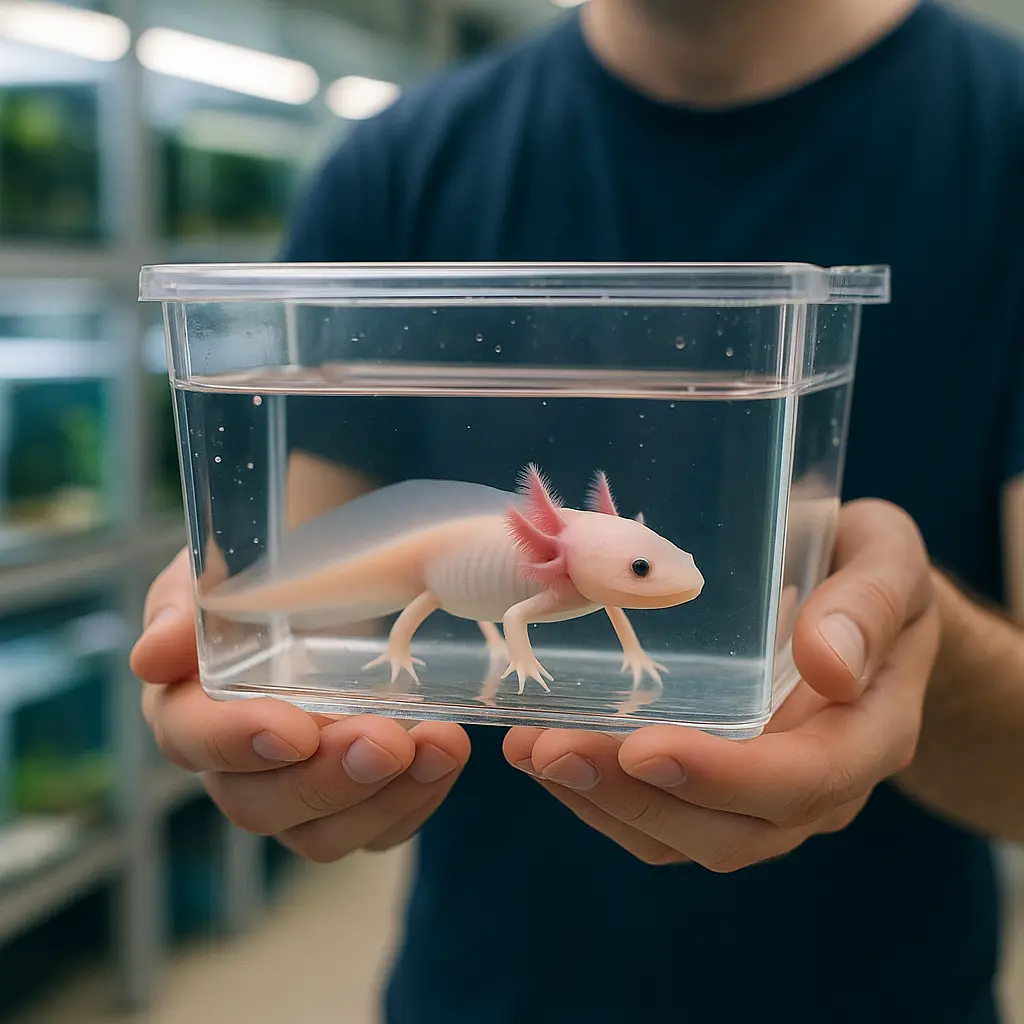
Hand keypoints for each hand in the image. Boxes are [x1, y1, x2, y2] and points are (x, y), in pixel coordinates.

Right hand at [130, 548, 469, 861]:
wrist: (337, 563)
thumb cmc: (269, 563)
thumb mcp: (226, 561)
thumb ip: (187, 602)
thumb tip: (152, 656)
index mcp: (187, 700)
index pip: (191, 738)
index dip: (237, 742)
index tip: (293, 729)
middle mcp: (236, 761)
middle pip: (260, 804)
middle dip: (326, 780)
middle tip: (387, 741)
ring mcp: (298, 787)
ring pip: (322, 834)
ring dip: (384, 798)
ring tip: (441, 746)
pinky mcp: (356, 799)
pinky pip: (379, 829)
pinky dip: (417, 800)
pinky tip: (446, 757)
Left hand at [503, 499, 939, 869]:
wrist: (866, 607)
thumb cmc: (871, 573)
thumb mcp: (886, 560)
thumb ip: (869, 605)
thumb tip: (830, 665)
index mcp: (869, 733)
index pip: (803, 781)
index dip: (724, 776)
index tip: (644, 748)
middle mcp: (818, 785)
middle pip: (729, 831)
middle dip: (635, 796)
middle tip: (553, 749)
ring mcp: (764, 795)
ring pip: (682, 836)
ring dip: (602, 800)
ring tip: (531, 750)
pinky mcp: (718, 786)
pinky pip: (659, 814)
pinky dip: (600, 792)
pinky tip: (547, 749)